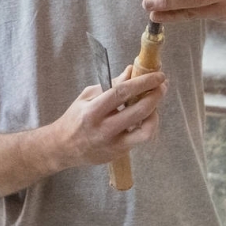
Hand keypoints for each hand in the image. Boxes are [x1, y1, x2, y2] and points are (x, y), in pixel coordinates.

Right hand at [52, 69, 166, 167]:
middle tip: (162, 85)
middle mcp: (104, 128)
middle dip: (155, 95)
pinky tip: (147, 117)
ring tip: (155, 103)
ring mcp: (113, 143)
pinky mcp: (119, 153)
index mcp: (92, 111)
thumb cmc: (74, 119)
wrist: (63, 148)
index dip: (143, 82)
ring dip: (155, 114)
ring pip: (145, 130)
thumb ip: (109, 86)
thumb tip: (131, 72)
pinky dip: (147, 126)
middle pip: (139, 110)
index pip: (122, 92)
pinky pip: (140, 138)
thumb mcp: (86, 97)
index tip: (157, 75)